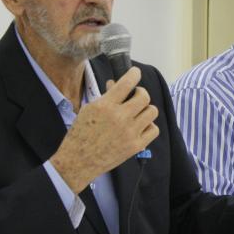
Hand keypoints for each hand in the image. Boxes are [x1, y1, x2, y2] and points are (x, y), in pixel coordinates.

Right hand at [50, 67, 158, 192]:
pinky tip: (140, 126)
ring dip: (145, 109)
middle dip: (140, 92)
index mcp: (106, 106)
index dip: (134, 74)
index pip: (127, 83)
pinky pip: (154, 129)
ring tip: (137, 112)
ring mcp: (130, 132)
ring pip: (152, 111)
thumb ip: (105, 96)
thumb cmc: (81, 134)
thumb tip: (116, 84)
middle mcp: (120, 117)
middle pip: (144, 96)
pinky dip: (149, 126)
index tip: (135, 73)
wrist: (79, 161)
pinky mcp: (136, 146)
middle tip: (135, 96)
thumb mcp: (89, 110)